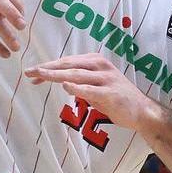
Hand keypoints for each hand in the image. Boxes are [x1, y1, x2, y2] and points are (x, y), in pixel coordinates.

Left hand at [25, 53, 158, 130]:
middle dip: (48, 68)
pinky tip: (65, 86)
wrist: (142, 111)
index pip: (67, 62)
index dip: (49, 66)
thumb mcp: (96, 87)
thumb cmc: (117, 99)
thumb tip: (61, 81)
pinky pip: (91, 89)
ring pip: (77, 74)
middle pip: (69, 65)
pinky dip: (78, 87)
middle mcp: (101, 66)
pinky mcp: (111, 93)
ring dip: (57, 74)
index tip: (33, 73)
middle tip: (29, 72)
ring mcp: (107, 79)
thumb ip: (80, 83)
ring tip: (41, 75)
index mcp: (95, 61)